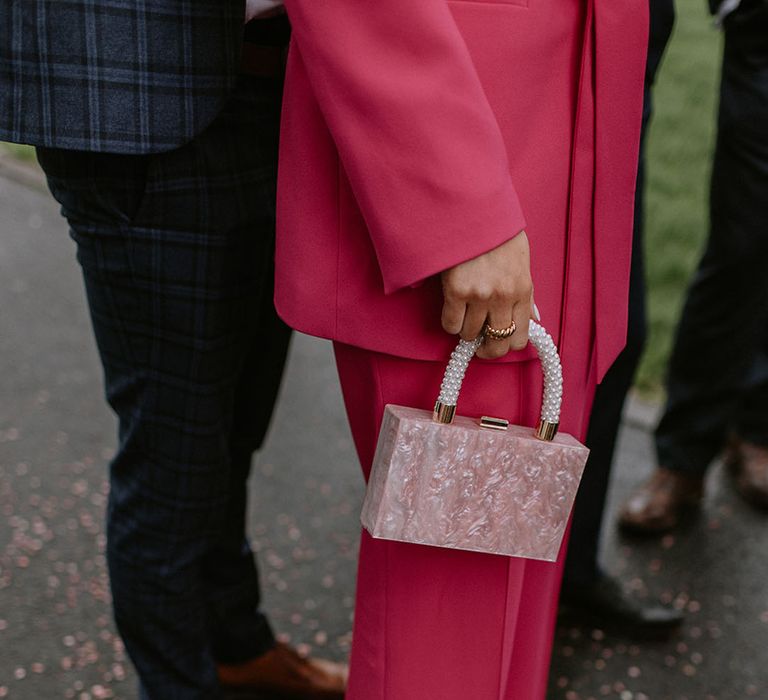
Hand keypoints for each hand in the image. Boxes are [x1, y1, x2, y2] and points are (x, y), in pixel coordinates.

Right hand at [440, 232, 532, 359]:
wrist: (474, 210)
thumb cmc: (497, 233)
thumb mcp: (522, 261)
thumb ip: (526, 293)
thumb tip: (533, 318)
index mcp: (523, 290)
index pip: (521, 337)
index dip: (506, 344)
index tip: (497, 339)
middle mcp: (504, 297)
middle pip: (497, 343)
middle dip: (486, 349)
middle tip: (478, 343)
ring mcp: (480, 296)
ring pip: (470, 335)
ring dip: (466, 329)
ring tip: (464, 315)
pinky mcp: (456, 291)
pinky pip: (451, 324)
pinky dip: (450, 321)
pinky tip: (452, 309)